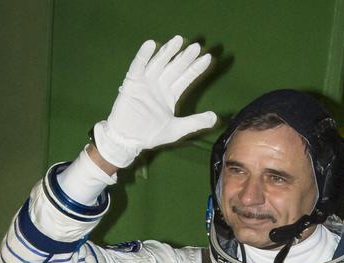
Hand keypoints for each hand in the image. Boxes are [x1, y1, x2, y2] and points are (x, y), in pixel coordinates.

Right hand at [92, 36, 216, 170]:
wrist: (128, 140)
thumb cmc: (150, 135)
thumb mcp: (176, 130)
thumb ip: (195, 122)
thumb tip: (215, 118)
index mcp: (170, 94)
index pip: (186, 77)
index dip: (196, 68)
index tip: (208, 57)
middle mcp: (159, 85)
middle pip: (174, 67)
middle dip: (185, 57)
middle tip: (196, 46)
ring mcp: (146, 82)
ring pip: (158, 63)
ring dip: (167, 52)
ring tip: (178, 40)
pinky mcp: (132, 82)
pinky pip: (138, 66)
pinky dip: (143, 56)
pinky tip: (151, 45)